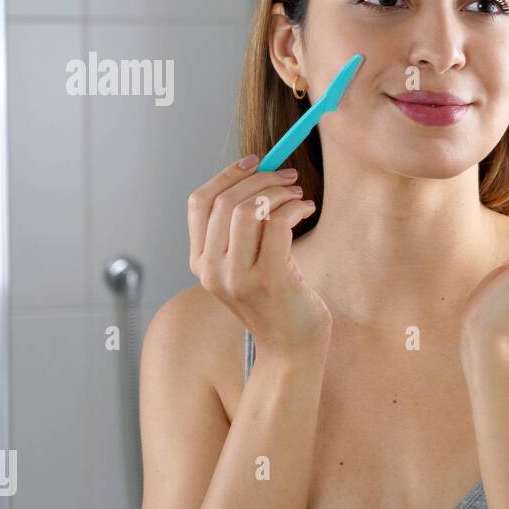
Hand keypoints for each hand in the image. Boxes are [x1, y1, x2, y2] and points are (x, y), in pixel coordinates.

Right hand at [188, 154, 330, 356]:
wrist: (292, 349)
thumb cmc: (276, 302)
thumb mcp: (248, 264)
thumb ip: (243, 230)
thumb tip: (260, 176)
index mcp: (200, 262)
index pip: (200, 203)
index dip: (227, 175)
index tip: (255, 160)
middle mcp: (211, 270)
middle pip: (226, 201)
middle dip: (262, 178)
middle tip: (290, 176)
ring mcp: (238, 277)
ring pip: (249, 209)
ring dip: (280, 192)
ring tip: (299, 197)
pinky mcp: (270, 279)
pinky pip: (279, 223)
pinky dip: (296, 208)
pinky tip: (308, 211)